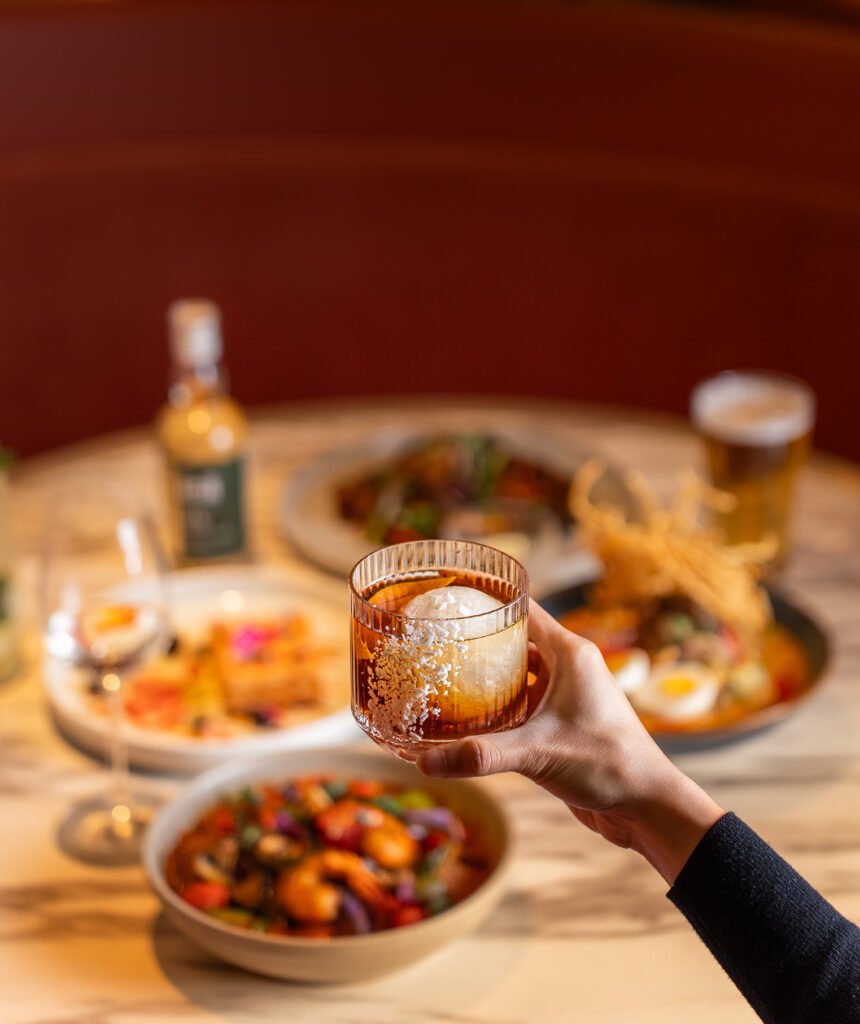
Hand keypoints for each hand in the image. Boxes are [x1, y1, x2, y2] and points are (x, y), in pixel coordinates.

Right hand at [417, 600, 723, 883]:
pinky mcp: (559, 723)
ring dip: (484, 678)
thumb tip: (424, 763)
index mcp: (569, 653)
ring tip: (440, 678)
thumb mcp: (538, 752)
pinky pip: (521, 704)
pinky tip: (465, 720)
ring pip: (515, 675)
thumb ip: (481, 754)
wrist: (646, 805)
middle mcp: (567, 667)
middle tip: (431, 644)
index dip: (488, 600)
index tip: (448, 600)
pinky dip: (495, 708)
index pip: (522, 609)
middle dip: (475, 643)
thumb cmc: (608, 764)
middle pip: (513, 641)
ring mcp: (564, 695)